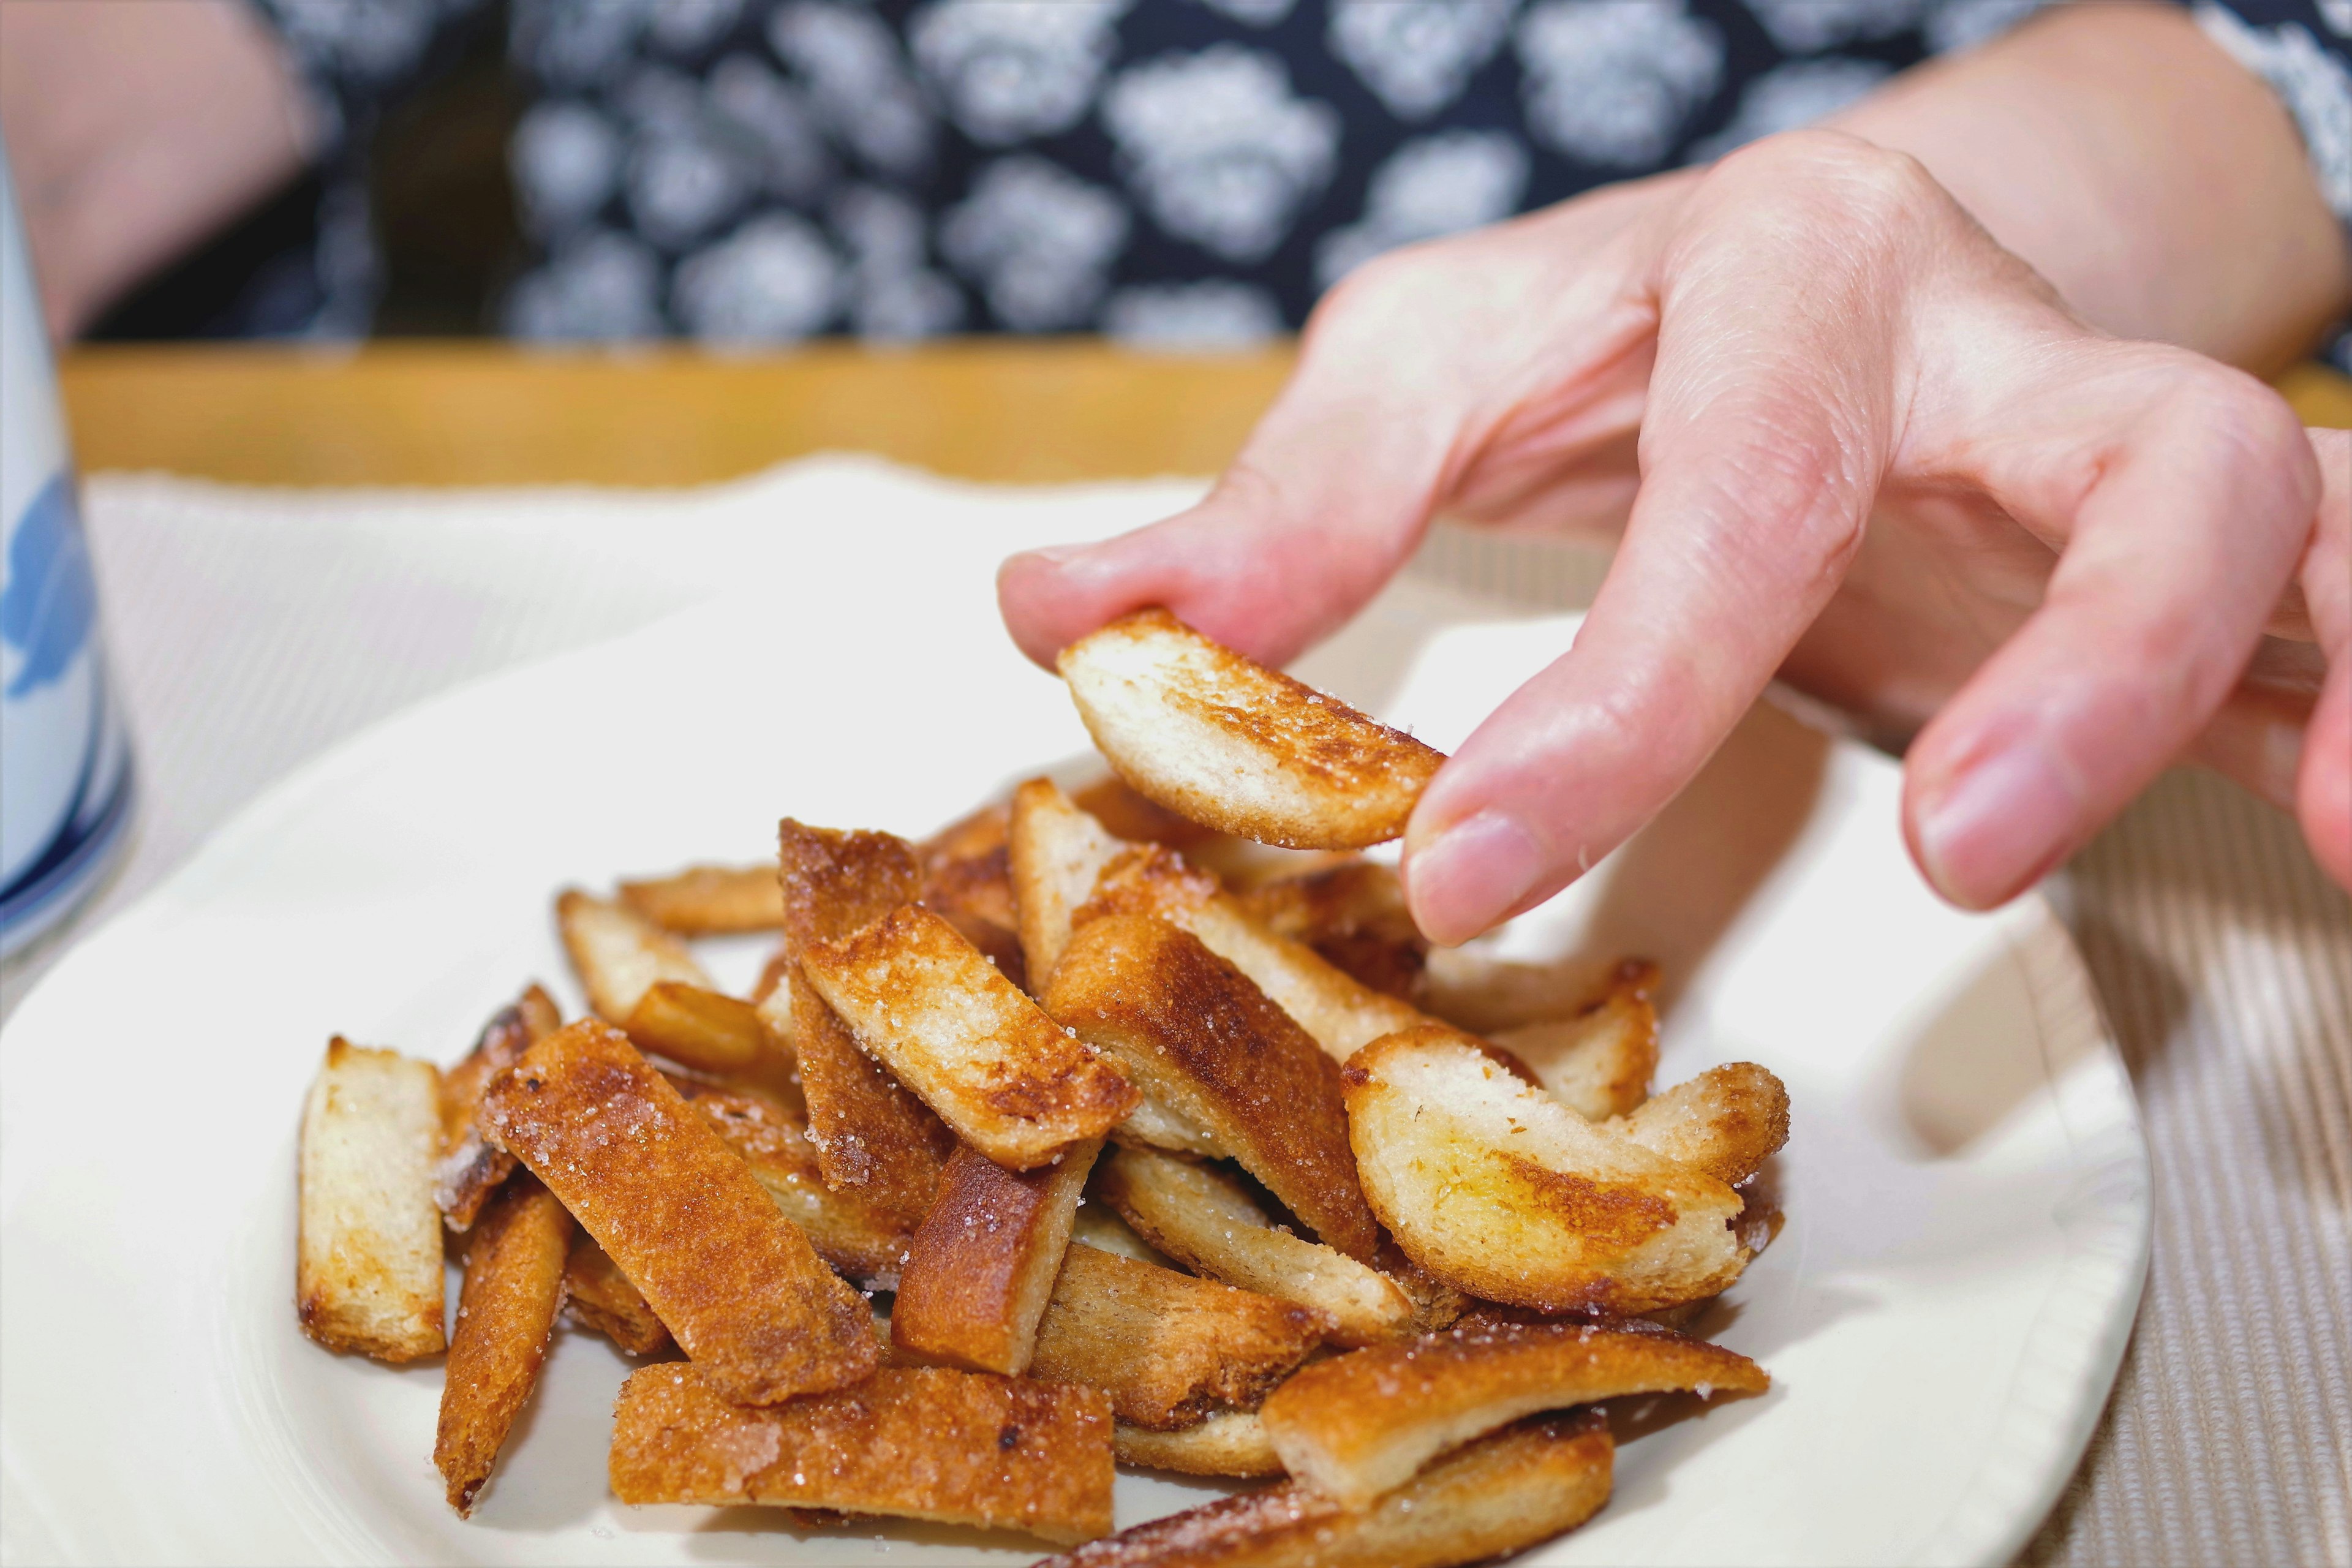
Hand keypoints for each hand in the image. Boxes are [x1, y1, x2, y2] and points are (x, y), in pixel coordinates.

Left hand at [1000, 130, 2347, 942]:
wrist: (1821, 256)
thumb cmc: (1616, 326)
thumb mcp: (1437, 371)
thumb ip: (1279, 504)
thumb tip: (1050, 605)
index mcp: (1766, 282)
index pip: (1716, 475)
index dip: (1614, 688)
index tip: (1478, 873)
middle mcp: (1970, 340)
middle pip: (2082, 450)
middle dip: (2032, 659)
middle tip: (1936, 853)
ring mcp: (2104, 431)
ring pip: (2260, 502)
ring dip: (2283, 664)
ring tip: (2318, 821)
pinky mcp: (2179, 533)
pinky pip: (2339, 594)